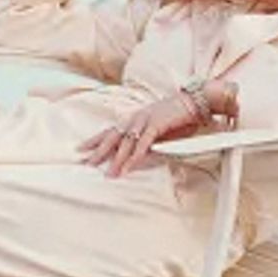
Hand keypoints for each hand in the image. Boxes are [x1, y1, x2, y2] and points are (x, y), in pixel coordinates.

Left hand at [79, 92, 206, 176]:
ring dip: (116, 160)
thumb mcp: (159, 130)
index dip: (95, 140)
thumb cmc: (179, 116)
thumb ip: (148, 141)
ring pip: (125, 143)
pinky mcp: (156, 125)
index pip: (110, 130)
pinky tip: (127, 168)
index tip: (80, 149)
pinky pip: (142, 144)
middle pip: (112, 137)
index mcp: (134, 119)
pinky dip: (134, 157)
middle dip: (98, 151)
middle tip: (85, 164)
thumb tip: (139, 154)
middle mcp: (135, 119)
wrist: (197, 101)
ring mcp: (144, 121)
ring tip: (109, 174)